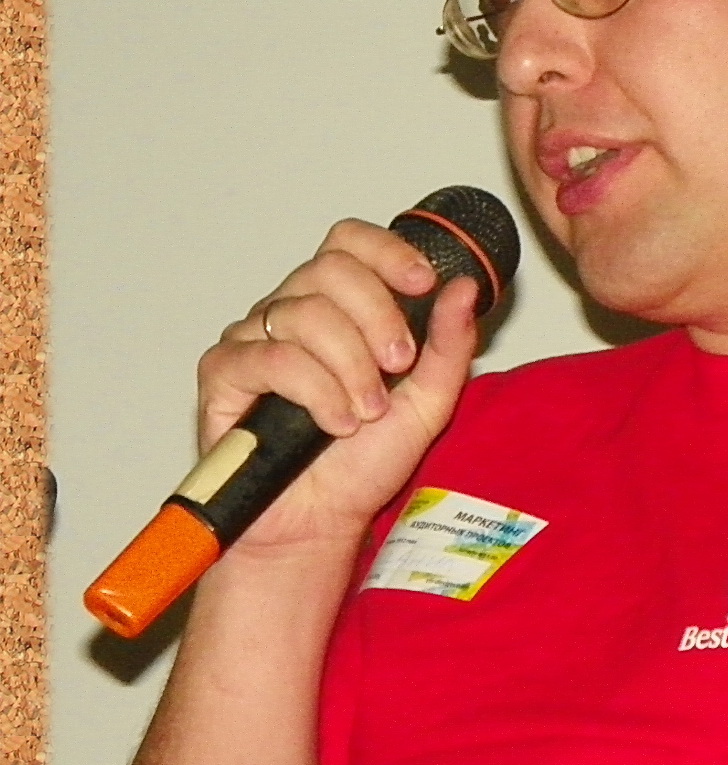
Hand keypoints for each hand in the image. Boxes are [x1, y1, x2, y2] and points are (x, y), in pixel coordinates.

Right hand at [196, 219, 479, 555]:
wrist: (321, 522)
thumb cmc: (364, 463)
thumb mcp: (429, 403)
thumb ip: (450, 344)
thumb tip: (466, 287)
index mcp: (340, 307)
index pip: (350, 242)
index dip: (386, 251)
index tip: (422, 283)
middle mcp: (294, 312)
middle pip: (331, 268)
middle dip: (377, 316)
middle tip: (398, 366)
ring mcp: (255, 338)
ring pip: (304, 312)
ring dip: (350, 366)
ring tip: (366, 413)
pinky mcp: (224, 372)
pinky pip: (271, 357)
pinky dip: (316, 391)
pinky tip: (335, 423)